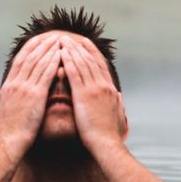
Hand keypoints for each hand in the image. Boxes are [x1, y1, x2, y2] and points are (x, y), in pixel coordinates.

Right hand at [0, 32, 60, 163]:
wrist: (9, 142)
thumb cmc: (6, 133)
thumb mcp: (0, 112)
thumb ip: (3, 102)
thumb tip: (2, 98)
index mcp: (8, 87)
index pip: (19, 61)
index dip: (29, 49)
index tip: (37, 41)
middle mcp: (15, 84)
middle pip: (29, 57)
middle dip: (41, 45)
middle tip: (51, 36)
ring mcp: (25, 88)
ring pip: (38, 62)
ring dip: (49, 49)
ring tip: (59, 40)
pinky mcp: (35, 96)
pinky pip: (46, 74)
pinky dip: (53, 62)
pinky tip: (60, 55)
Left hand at [60, 35, 124, 152]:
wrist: (106, 144)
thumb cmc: (110, 135)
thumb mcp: (118, 116)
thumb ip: (118, 104)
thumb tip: (120, 97)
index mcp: (110, 90)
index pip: (100, 65)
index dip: (91, 51)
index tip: (84, 41)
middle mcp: (103, 86)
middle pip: (90, 60)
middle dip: (78, 46)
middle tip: (68, 37)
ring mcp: (94, 89)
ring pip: (82, 64)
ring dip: (71, 50)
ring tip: (62, 41)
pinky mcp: (84, 96)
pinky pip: (75, 74)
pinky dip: (68, 62)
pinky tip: (61, 54)